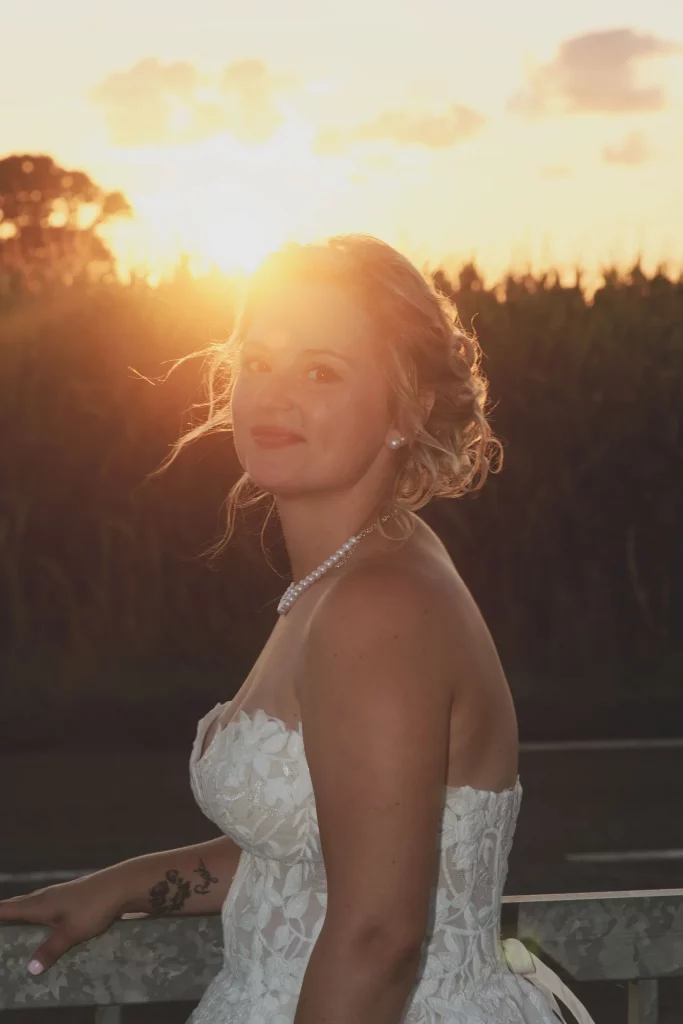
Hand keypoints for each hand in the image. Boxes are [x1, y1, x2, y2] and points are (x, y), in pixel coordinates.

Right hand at [0, 873, 122, 974]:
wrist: (120, 885)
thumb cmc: (92, 907)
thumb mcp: (70, 933)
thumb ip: (50, 950)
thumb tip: (30, 968)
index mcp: (39, 904)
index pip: (9, 907)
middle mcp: (47, 895)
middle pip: (20, 903)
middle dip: (6, 913)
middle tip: (0, 922)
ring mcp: (61, 893)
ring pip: (35, 903)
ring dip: (23, 912)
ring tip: (16, 925)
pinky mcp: (73, 895)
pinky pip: (48, 904)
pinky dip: (39, 912)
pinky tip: (46, 921)